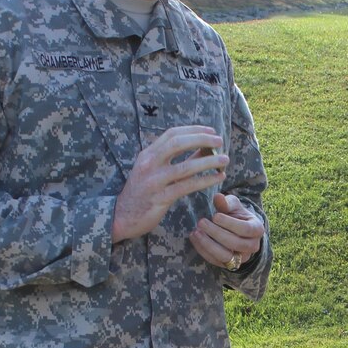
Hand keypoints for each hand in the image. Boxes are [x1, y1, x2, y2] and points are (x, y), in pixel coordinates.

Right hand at [112, 126, 227, 241]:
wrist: (122, 216)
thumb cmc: (143, 192)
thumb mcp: (155, 171)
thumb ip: (178, 159)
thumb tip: (204, 147)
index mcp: (147, 154)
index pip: (172, 134)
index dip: (194, 130)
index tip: (211, 131)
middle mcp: (149, 164)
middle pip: (178, 143)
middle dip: (202, 139)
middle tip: (220, 141)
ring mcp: (153, 181)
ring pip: (185, 167)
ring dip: (209, 161)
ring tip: (225, 160)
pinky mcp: (160, 198)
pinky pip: (187, 186)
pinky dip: (205, 180)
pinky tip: (218, 178)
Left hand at [190, 192, 263, 270]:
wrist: (236, 230)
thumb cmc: (236, 215)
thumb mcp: (234, 206)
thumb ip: (227, 202)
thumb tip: (218, 197)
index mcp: (257, 229)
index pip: (245, 229)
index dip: (229, 223)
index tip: (215, 216)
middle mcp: (253, 246)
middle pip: (235, 243)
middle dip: (216, 233)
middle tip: (201, 222)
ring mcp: (241, 258)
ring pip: (225, 256)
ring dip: (208, 245)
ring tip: (196, 232)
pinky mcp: (228, 265)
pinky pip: (215, 261)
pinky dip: (203, 250)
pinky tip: (194, 238)